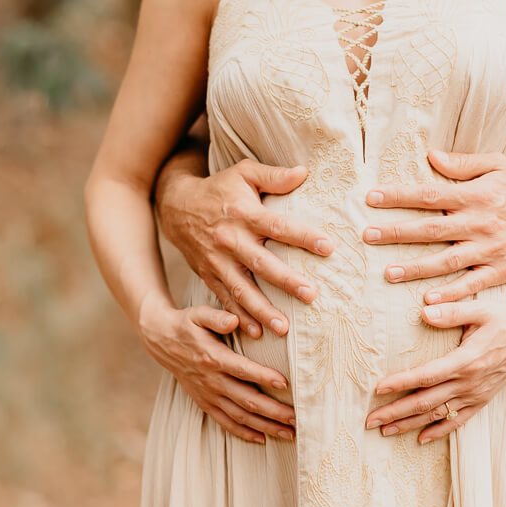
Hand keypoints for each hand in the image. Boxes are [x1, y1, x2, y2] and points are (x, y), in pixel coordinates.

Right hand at [139, 296, 295, 443]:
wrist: (161, 341)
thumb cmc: (186, 324)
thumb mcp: (198, 314)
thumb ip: (216, 317)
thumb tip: (234, 320)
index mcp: (213, 358)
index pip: (242, 370)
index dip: (263, 377)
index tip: (285, 383)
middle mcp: (212, 381)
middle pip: (246, 400)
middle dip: (273, 411)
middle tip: (297, 418)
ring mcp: (208, 395)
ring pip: (239, 416)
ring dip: (265, 427)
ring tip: (289, 433)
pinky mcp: (205, 403)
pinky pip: (225, 423)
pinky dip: (243, 433)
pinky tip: (263, 439)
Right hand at [156, 158, 332, 337]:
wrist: (176, 206)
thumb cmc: (219, 189)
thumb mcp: (243, 173)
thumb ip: (273, 175)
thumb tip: (304, 172)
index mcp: (244, 215)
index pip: (278, 226)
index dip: (303, 236)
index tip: (329, 247)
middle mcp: (231, 240)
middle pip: (261, 263)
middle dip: (286, 281)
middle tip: (311, 295)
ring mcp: (218, 262)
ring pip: (242, 289)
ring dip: (262, 310)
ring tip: (284, 328)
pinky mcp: (210, 275)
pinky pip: (225, 300)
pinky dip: (239, 317)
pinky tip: (257, 333)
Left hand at [363, 150, 505, 303]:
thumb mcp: (499, 166)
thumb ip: (464, 163)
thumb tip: (431, 156)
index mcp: (476, 195)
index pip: (430, 194)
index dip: (399, 195)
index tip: (371, 198)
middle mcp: (480, 223)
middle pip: (431, 229)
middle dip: (397, 232)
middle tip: (368, 236)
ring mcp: (489, 250)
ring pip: (446, 261)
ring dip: (415, 268)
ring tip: (387, 274)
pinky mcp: (499, 272)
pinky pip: (470, 285)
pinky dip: (450, 294)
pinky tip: (427, 301)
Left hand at [364, 297, 505, 442]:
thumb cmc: (505, 318)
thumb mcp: (480, 309)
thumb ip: (451, 311)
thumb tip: (424, 311)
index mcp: (466, 360)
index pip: (427, 375)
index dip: (401, 383)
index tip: (378, 389)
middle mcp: (470, 382)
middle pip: (426, 401)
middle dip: (396, 412)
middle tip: (370, 420)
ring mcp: (476, 394)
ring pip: (438, 414)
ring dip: (410, 424)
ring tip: (385, 431)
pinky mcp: (483, 399)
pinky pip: (458, 420)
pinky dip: (439, 431)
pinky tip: (420, 438)